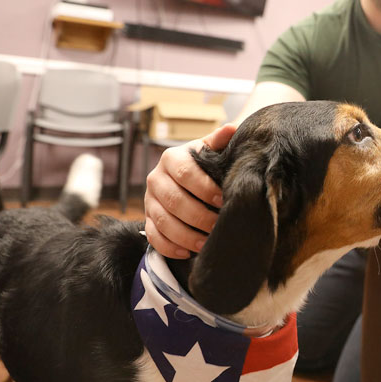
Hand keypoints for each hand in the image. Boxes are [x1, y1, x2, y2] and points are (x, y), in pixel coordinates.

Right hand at [144, 124, 236, 257]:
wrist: (185, 178)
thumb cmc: (203, 165)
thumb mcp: (210, 151)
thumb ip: (218, 142)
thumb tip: (233, 128)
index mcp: (172, 158)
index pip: (186, 173)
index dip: (205, 188)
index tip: (224, 199)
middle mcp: (156, 178)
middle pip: (175, 201)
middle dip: (199, 217)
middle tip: (219, 226)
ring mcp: (149, 201)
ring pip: (163, 222)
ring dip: (186, 236)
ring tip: (207, 243)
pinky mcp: (147, 220)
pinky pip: (154, 238)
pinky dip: (170, 247)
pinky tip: (188, 253)